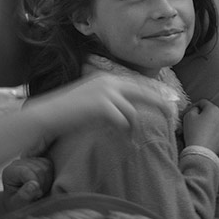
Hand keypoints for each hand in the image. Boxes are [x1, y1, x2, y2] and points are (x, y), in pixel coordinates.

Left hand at [1, 156, 52, 210]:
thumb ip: (24, 196)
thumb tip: (34, 185)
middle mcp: (19, 163)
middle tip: (38, 194)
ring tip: (40, 190)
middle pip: (38, 169)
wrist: (23, 203)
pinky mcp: (40, 161)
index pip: (26, 171)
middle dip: (42, 183)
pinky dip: (51, 176)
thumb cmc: (18, 204)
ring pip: (46, 166)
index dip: (35, 183)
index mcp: (10, 172)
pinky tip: (44, 184)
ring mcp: (30, 161)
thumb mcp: (18, 204)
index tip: (36, 195)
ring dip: (47, 181)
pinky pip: (51, 165)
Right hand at [27, 72, 169, 134]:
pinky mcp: (104, 106)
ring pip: (132, 112)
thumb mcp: (89, 99)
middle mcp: (109, 81)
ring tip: (135, 139)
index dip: (152, 93)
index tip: (165, 100)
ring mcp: (107, 92)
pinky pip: (123, 121)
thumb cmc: (66, 112)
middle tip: (172, 112)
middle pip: (143, 92)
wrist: (46, 115)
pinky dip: (125, 132)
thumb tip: (126, 111)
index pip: (136, 84)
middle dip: (159, 102)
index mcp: (106, 78)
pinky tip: (125, 140)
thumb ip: (108, 100)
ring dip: (135, 127)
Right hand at [182, 100, 218, 154]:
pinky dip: (217, 134)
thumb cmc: (193, 133)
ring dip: (212, 125)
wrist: (201, 151)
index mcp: (213, 109)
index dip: (195, 106)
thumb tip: (197, 109)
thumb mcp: (188, 116)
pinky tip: (210, 138)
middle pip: (212, 113)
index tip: (190, 112)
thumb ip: (193, 109)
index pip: (203, 103)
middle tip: (196, 124)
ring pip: (218, 123)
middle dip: (204, 116)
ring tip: (203, 132)